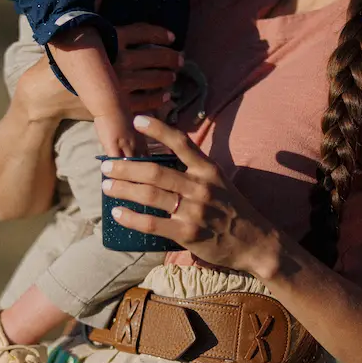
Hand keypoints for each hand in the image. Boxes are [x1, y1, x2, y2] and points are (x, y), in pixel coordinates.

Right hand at [14, 24, 181, 124]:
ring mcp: (119, 83)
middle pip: (154, 57)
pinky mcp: (117, 103)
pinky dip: (158, 99)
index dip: (161, 34)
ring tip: (172, 77)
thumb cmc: (62, 61)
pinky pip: (144, 101)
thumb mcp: (78, 32)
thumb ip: (92, 9)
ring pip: (153, 79)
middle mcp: (118, 60)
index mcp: (110, 39)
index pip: (144, 32)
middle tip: (180, 60)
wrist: (49, 92)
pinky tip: (165, 96)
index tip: (173, 37)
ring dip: (166, 77)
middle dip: (171, 58)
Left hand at [100, 115, 278, 274]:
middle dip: (126, 167)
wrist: (255, 243)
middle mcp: (201, 186)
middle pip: (155, 171)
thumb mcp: (220, 183)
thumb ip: (195, 173)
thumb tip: (162, 164)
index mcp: (209, 170)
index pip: (181, 143)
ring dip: (123, 189)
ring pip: (150, 195)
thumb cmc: (233, 212)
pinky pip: (152, 223)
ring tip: (106, 186)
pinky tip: (118, 213)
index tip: (137, 120)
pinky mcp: (188, 233)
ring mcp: (194, 210)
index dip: (158, 129)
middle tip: (107, 165)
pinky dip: (132, 217)